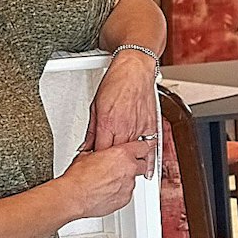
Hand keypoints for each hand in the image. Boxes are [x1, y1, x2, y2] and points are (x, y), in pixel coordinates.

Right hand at [59, 140, 155, 219]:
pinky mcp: (125, 199)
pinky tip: (106, 191)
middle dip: (135, 165)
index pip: (142, 147)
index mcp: (122, 154)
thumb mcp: (88, 155)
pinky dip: (119, 192)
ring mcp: (128, 185)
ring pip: (133, 180)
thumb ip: (101, 152)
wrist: (74, 197)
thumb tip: (100, 152)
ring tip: (108, 181)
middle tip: (122, 167)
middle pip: (143, 165)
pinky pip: (126, 193)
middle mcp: (129, 169)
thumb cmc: (78, 177)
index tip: (137, 151)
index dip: (139, 149)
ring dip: (125, 180)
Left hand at [86, 50, 158, 165]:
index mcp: (108, 123)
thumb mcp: (95, 106)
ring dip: (127, 160)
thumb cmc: (116, 82)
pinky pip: (149, 146)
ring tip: (124, 166)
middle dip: (110, 162)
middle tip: (107, 168)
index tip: (94, 164)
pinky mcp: (152, 126)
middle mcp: (125, 127)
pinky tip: (144, 163)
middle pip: (116, 155)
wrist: (134, 69)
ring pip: (133, 153)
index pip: (100, 153)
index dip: (96, 161)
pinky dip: (145, 154)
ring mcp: (139, 127)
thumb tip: (86, 147)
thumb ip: (91, 131)